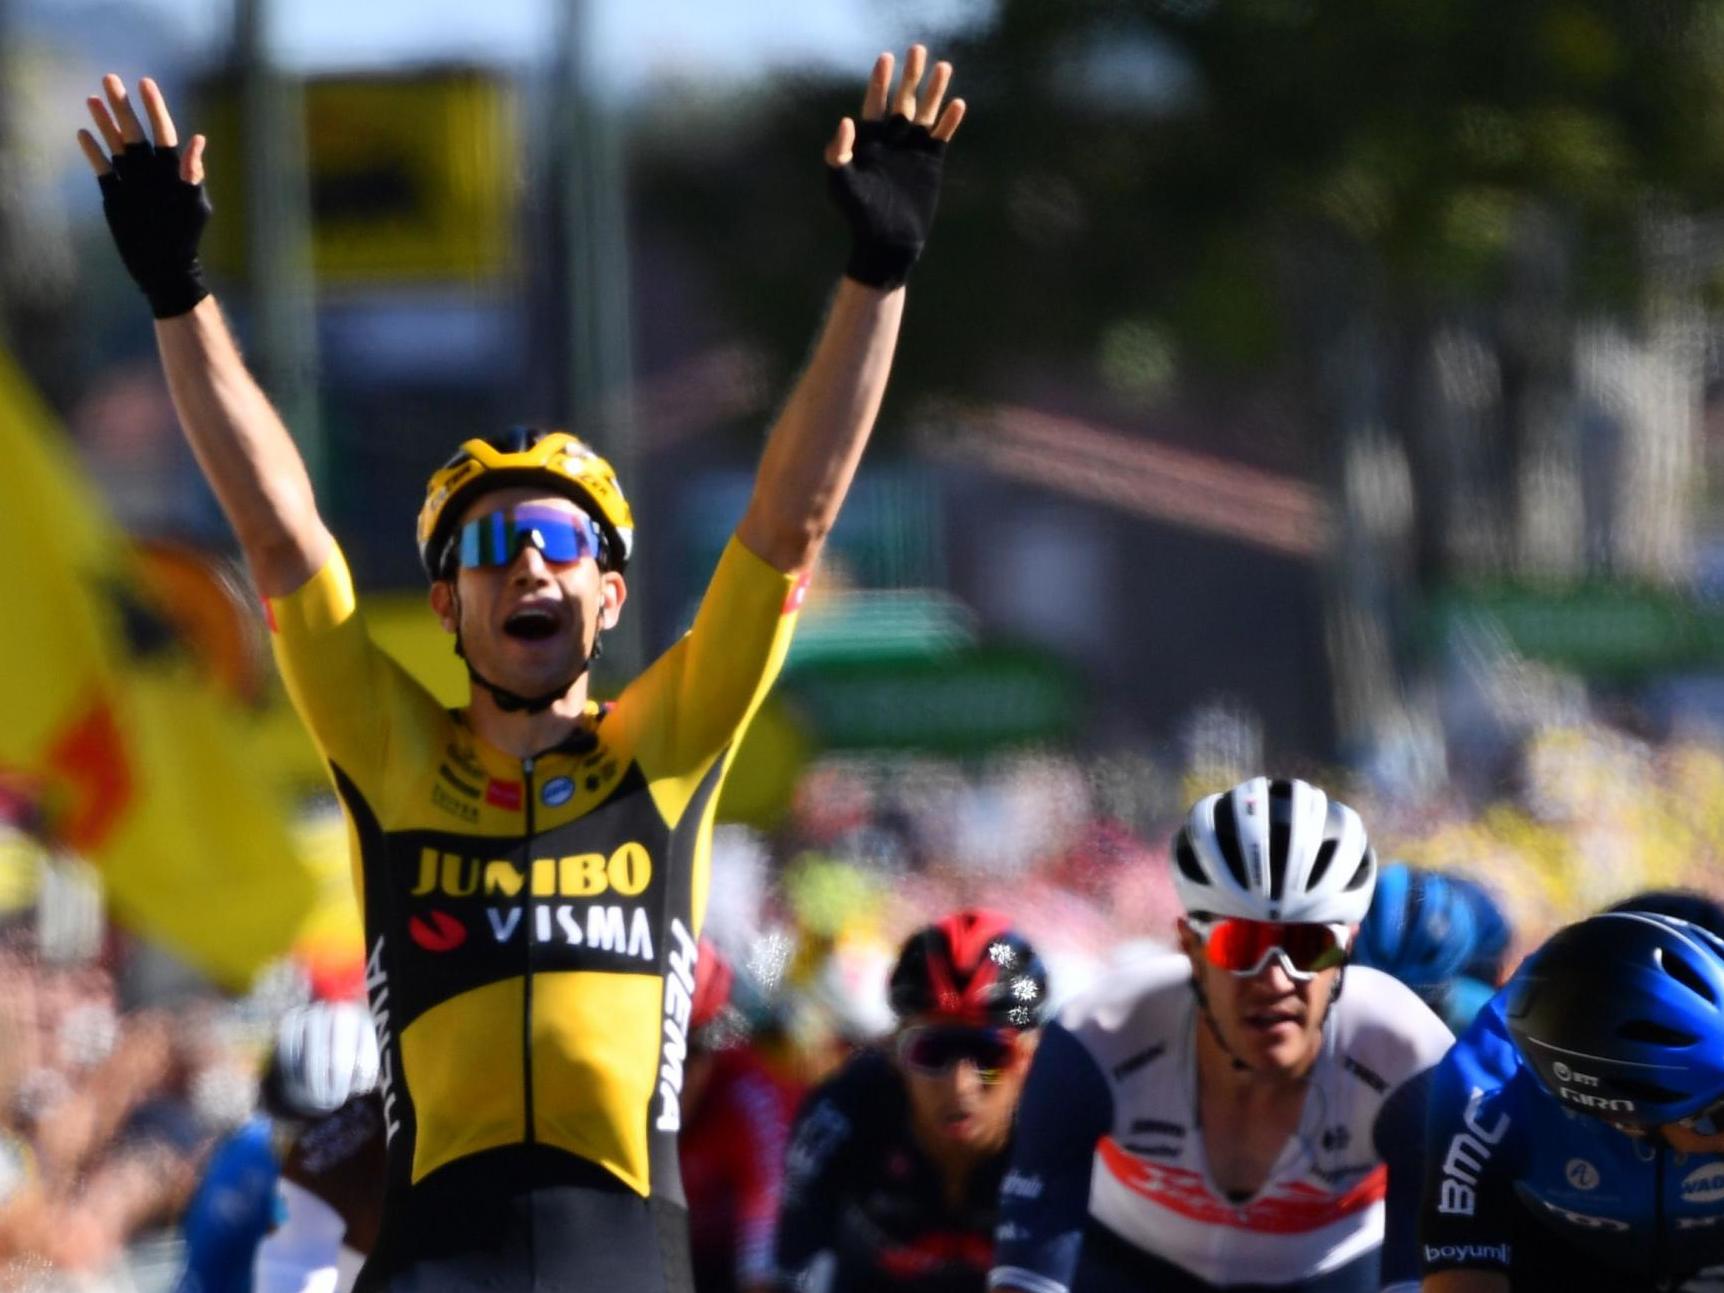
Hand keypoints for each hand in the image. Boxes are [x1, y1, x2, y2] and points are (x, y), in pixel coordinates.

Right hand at [76, 75, 211, 318]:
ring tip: (92, 99)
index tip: (145, 83)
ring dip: (105, 123)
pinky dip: (94, 152)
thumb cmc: (186, 237)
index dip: (155, 108)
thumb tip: (198, 140)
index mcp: (172, 170)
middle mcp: (151, 171)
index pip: (163, 131)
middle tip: (109, 78)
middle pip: (135, 132)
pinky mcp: (115, 195)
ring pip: (116, 145)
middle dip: (122, 106)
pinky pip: (103, 169)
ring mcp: (132, 181)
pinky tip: (83, 134)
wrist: (165, 267)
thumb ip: (193, 173)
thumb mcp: (193, 205)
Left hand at [826, 46, 965, 288]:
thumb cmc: (859, 216)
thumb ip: (840, 152)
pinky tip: (957, 104)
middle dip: (910, 76)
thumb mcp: (843, 183)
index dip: (880, 81)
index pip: (874, 103)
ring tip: (944, 66)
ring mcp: (912, 150)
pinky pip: (941, 135)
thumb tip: (846, 120)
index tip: (885, 58)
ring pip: (925, 113)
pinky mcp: (930, 163)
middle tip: (918, 50)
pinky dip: (949, 121)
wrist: (887, 242)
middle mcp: (891, 141)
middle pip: (902, 100)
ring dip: (934, 91)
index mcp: (868, 141)